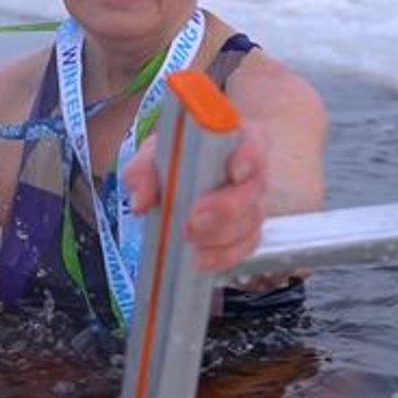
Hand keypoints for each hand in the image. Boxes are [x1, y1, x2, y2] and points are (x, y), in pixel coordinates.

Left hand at [123, 122, 267, 271]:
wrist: (174, 180)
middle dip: (226, 207)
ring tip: (189, 239)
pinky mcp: (246, 232)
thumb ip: (143, 172)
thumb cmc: (171, 160)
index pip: (255, 140)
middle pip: (254, 188)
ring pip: (250, 221)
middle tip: (194, 218)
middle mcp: (250, 170)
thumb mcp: (152, 157)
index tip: (233, 171)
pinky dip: (222, 255)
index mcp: (234, 139)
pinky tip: (200, 258)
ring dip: (220, 235)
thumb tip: (141, 202)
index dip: (249, 156)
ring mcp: (252, 203)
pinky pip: (245, 246)